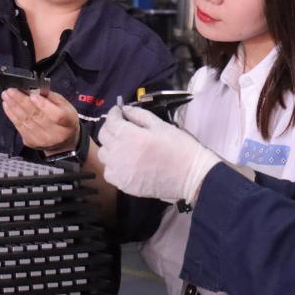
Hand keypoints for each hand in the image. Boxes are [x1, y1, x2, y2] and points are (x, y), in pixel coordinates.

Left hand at [1, 89, 78, 151]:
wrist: (63, 142)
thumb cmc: (64, 119)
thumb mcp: (64, 105)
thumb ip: (50, 97)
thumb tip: (33, 89)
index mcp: (68, 122)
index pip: (56, 115)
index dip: (44, 105)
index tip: (33, 95)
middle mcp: (55, 134)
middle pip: (36, 116)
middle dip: (21, 101)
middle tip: (11, 90)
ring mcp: (42, 140)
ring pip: (25, 121)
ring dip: (13, 107)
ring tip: (6, 95)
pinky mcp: (31, 142)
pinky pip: (19, 127)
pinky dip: (11, 115)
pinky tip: (7, 105)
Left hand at [97, 106, 221, 204]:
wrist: (190, 175)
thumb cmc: (179, 147)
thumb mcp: (161, 125)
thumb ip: (139, 115)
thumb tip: (125, 109)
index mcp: (131, 136)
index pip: (111, 121)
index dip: (113, 113)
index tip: (119, 111)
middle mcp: (120, 154)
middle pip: (103, 137)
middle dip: (110, 128)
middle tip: (121, 126)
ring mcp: (120, 171)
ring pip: (103, 155)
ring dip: (110, 147)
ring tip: (122, 145)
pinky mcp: (124, 185)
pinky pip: (109, 172)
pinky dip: (112, 165)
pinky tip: (123, 162)